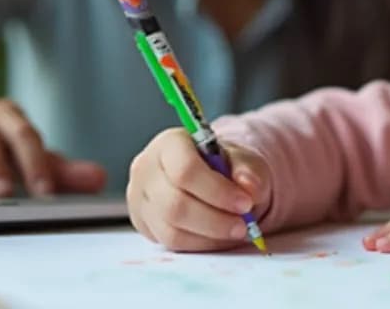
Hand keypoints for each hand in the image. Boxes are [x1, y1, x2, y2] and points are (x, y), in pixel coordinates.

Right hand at [0, 95, 106, 196]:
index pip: (29, 135)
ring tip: (0, 192)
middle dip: (25, 159)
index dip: (44, 161)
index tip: (53, 192)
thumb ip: (52, 172)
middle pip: (6, 128)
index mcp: (4, 118)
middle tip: (37, 192)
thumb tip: (99, 178)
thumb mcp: (8, 168)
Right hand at [127, 127, 270, 251]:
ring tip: (235, 231)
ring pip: (171, 228)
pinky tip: (218, 237)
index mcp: (169, 144)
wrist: (206, 179)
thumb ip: (249, 171)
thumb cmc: (222, 166)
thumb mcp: (242, 161)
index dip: (217, 191)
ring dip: (209, 235)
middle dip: (215, 220)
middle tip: (244, 225)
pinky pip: (170, 242)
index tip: (245, 203)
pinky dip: (200, 244)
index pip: (185, 170)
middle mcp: (146, 169)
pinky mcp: (143, 222)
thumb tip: (249, 186)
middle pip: (175, 204)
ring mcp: (139, 198)